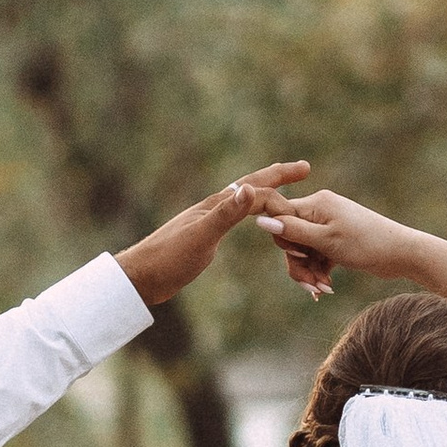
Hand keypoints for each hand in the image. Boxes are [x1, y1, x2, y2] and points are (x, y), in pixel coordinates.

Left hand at [115, 162, 310, 310]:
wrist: (139, 278)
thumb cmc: (167, 259)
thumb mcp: (201, 238)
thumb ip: (226, 214)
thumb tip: (249, 188)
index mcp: (215, 206)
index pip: (257, 191)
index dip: (283, 191)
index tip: (308, 192)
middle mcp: (213, 209)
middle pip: (250, 187)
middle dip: (277, 177)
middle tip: (303, 168)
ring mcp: (208, 222)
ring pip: (244, 201)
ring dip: (266, 193)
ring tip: (282, 190)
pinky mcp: (203, 237)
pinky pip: (235, 218)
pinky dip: (250, 213)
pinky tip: (251, 219)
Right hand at [257, 190, 446, 308]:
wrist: (401, 254)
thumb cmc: (365, 243)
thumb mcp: (325, 240)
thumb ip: (293, 230)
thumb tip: (261, 220)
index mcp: (316, 203)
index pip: (279, 216)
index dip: (282, 238)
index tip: (297, 255)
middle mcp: (319, 210)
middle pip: (290, 238)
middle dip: (298, 264)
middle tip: (309, 285)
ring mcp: (328, 226)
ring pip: (303, 251)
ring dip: (309, 272)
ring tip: (321, 290)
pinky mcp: (335, 241)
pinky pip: (316, 257)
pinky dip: (319, 272)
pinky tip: (327, 288)